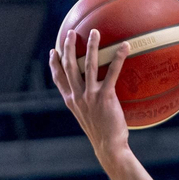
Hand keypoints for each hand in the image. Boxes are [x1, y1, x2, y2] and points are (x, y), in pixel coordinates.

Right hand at [49, 29, 131, 159]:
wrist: (108, 147)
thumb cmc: (102, 135)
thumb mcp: (89, 119)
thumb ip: (87, 105)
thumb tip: (95, 97)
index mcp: (71, 101)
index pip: (58, 79)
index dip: (54, 64)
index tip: (53, 51)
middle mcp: (77, 96)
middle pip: (69, 67)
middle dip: (68, 47)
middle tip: (70, 33)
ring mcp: (90, 96)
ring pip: (88, 65)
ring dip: (91, 46)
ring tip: (94, 32)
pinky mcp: (105, 97)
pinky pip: (112, 73)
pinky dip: (119, 58)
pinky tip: (125, 47)